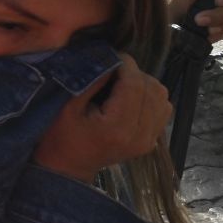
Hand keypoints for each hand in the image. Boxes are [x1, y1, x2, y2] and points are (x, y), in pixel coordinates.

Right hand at [32, 54, 170, 183]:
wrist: (66, 168)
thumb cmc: (59, 135)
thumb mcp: (68, 105)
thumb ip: (92, 80)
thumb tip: (111, 58)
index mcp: (117, 127)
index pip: (135, 84)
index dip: (126, 64)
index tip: (111, 54)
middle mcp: (139, 135)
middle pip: (152, 89)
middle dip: (134, 73)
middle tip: (113, 69)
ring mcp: (148, 141)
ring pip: (162, 97)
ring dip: (144, 84)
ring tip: (122, 83)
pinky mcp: (150, 142)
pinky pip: (162, 109)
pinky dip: (150, 97)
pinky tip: (131, 97)